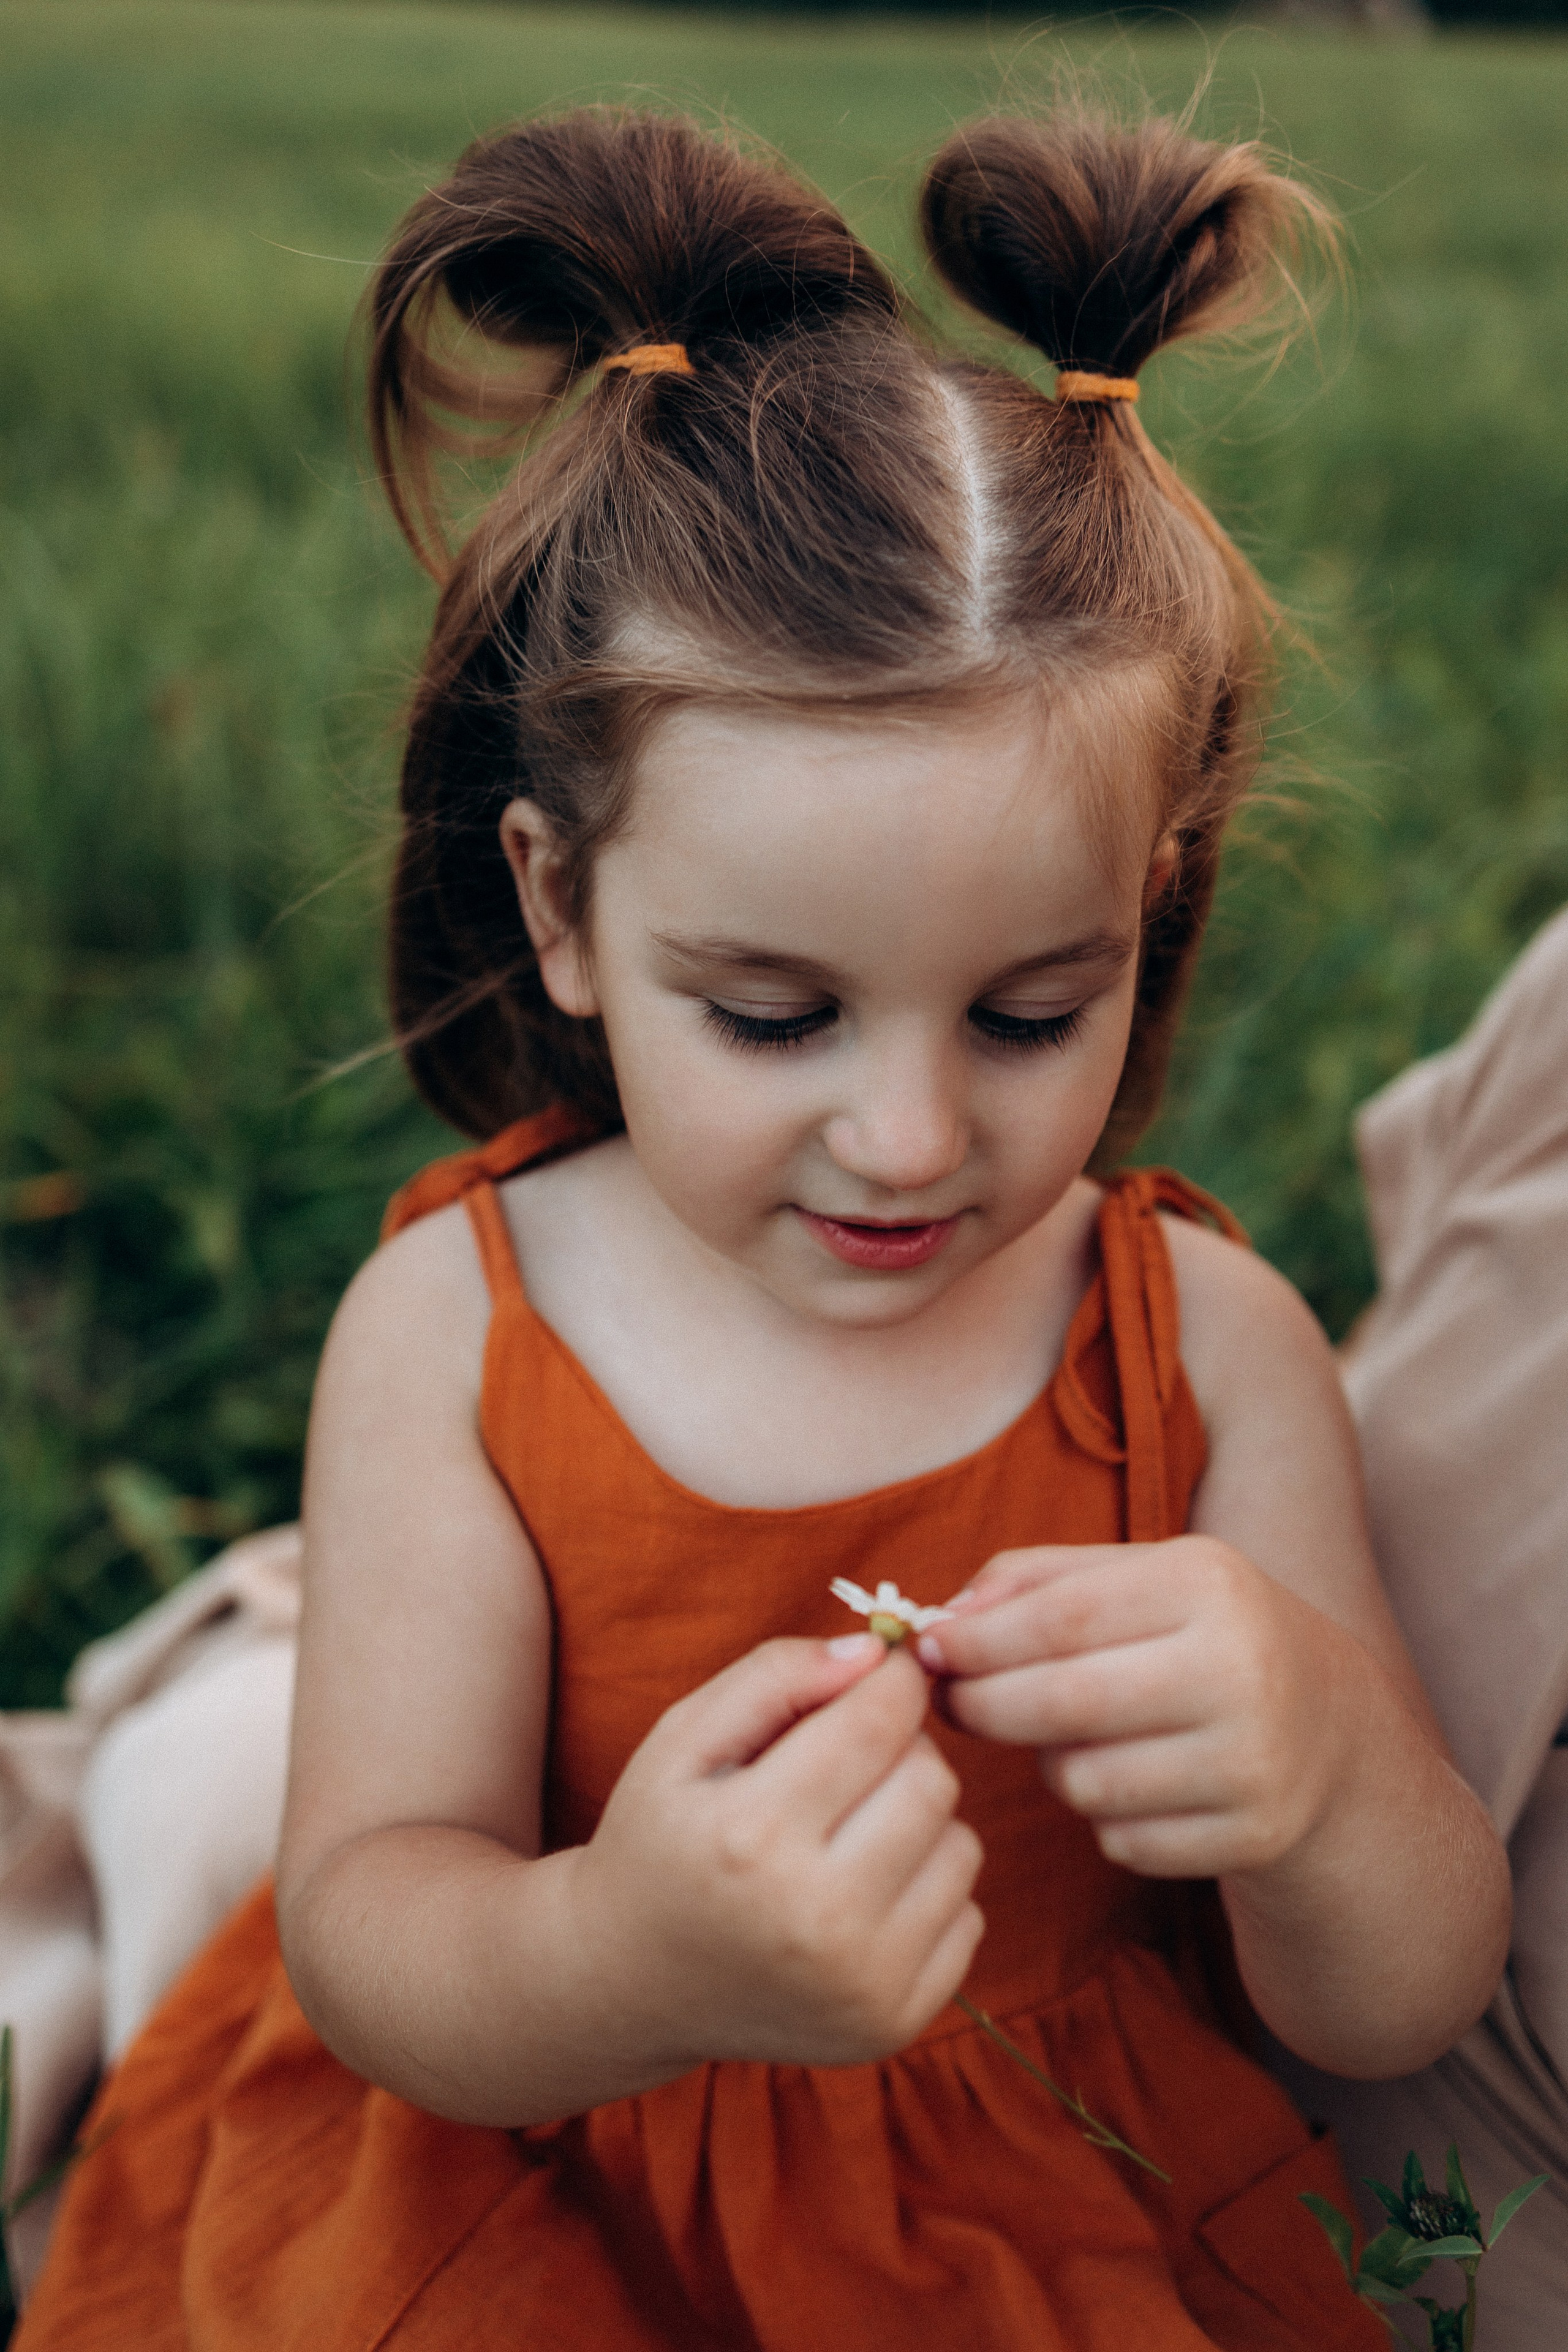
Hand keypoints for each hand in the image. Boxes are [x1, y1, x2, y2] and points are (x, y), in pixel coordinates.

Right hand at [570, 1636, 984, 2070]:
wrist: (630, 1984)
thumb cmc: (661, 1840)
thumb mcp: (681, 1738)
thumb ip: (775, 1675)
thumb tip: (877, 1654)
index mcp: (752, 1835)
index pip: (880, 1720)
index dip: (892, 1679)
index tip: (879, 1675)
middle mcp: (814, 1918)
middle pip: (932, 1779)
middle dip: (902, 1750)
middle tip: (850, 1761)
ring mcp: (861, 1983)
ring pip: (961, 1844)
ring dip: (918, 1822)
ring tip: (850, 1832)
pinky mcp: (893, 2024)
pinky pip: (967, 1914)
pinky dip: (926, 1891)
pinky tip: (862, 1894)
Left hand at [917, 1539, 1360, 1881]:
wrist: (1326, 1725)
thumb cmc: (1196, 1635)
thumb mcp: (1135, 1578)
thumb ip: (1032, 1582)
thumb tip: (943, 1620)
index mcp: (1208, 1583)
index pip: (1061, 1618)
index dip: (978, 1641)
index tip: (926, 1650)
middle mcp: (1242, 1669)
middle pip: (1066, 1702)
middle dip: (985, 1706)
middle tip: (952, 1702)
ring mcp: (1253, 1761)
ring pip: (1086, 1782)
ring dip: (1050, 1766)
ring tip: (1072, 1737)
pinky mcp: (1253, 1836)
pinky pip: (1121, 1841)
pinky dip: (1102, 1818)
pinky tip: (1132, 1782)